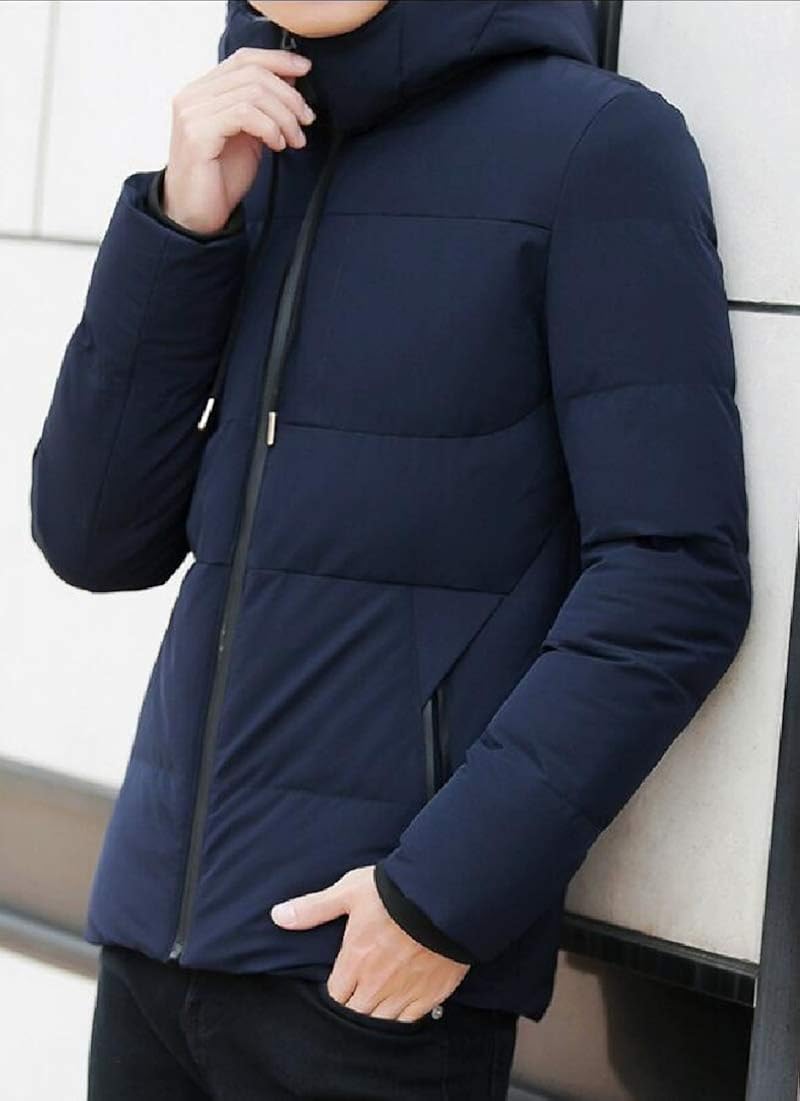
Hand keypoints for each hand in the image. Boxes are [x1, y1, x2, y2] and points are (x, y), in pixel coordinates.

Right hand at [162, 45, 316, 233]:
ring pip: (252, 92)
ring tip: (294, 140)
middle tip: (306, 120)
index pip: (243, 58)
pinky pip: (244, 114)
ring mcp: (192, 112)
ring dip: (284, 116)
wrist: (196, 216)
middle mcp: (193, 96)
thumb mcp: (249, 136)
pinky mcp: (197, 133)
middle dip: (289, 95)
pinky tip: (277, 145)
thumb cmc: (221, 179)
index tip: (305, 70)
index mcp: (204, 91)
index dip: (278, 60)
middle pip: (252, 73)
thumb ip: (263, 108)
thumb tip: (289, 80)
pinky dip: (269, 127)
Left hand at [270, 865, 470, 1022]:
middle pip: (356, 1014)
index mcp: (355, 961)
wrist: (444, 896)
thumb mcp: (349, 892)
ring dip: (374, 1018)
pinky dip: (402, 1020)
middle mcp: (377, 984)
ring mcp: (405, 993)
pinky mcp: (431, 995)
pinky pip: (410, 1021)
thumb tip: (277, 916)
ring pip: (381, 1023)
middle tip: (354, 999)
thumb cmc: (393, 892)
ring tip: (373, 1010)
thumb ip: (314, 908)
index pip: (334, 996)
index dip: (334, 994)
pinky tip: (399, 1013)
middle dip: (352, 1009)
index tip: (337, 987)